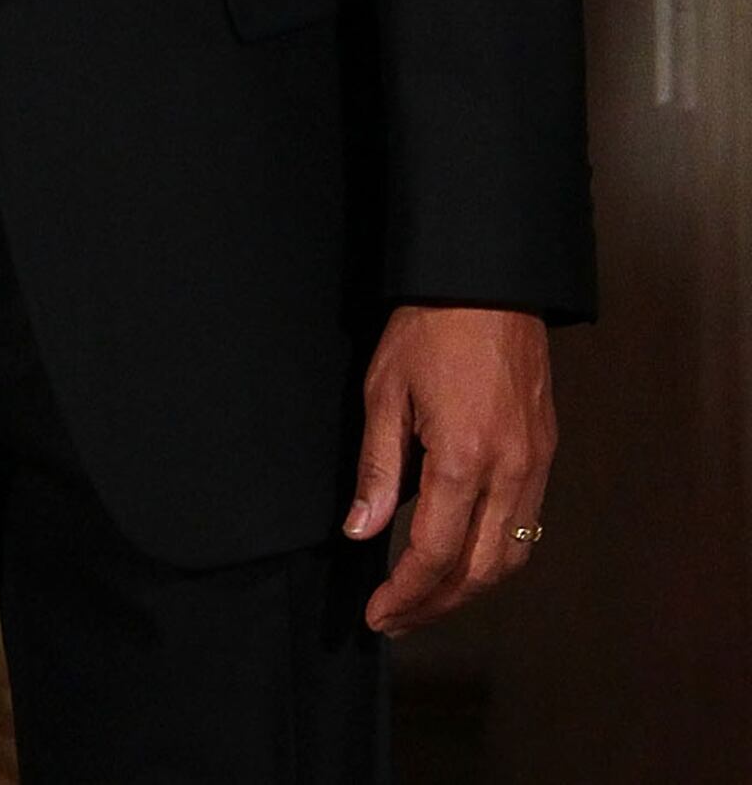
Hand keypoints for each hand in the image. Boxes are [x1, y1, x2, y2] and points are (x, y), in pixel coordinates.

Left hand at [351, 305, 555, 633]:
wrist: (487, 287)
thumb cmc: (428, 331)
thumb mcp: (383, 394)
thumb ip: (376, 469)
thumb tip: (360, 530)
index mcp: (462, 460)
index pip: (434, 553)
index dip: (405, 593)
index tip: (378, 613)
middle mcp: (509, 472)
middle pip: (479, 569)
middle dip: (436, 604)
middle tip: (396, 619)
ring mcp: (534, 465)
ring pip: (512, 556)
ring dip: (470, 588)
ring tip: (426, 600)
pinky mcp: (544, 453)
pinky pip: (528, 525)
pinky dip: (496, 555)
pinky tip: (464, 558)